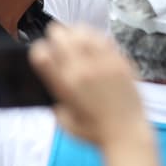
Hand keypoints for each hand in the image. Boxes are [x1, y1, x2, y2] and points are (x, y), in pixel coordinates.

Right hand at [29, 25, 146, 146]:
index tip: (42, 52)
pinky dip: (96, 37)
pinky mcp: (123, 62)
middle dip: (55, 35)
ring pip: (84, 32)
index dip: (38, 49)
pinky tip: (95, 41)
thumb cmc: (94, 131)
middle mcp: (83, 70)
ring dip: (76, 32)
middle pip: (61, 37)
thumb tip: (55, 82)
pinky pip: (106, 40)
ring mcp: (105, 63)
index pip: (42, 54)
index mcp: (65, 85)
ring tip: (74, 35)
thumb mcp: (64, 119)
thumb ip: (57, 99)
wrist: (127, 133)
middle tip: (57, 38)